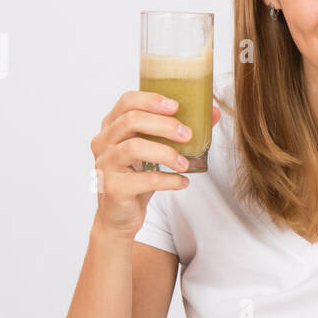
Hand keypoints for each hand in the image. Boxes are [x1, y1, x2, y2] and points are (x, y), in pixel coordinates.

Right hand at [90, 91, 221, 237]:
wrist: (119, 217)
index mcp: (111, 128)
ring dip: (166, 153)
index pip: (126, 101)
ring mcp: (105, 165)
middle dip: (163, 124)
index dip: (151, 100)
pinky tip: (182, 182)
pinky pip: (143, 179)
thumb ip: (177, 132)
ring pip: (133, 148)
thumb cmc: (137, 178)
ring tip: (185, 163)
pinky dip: (168, 180)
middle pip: (130, 121)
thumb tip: (214, 114)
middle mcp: (103, 143)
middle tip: (187, 134)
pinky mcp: (113, 188)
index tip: (176, 106)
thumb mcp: (155, 151)